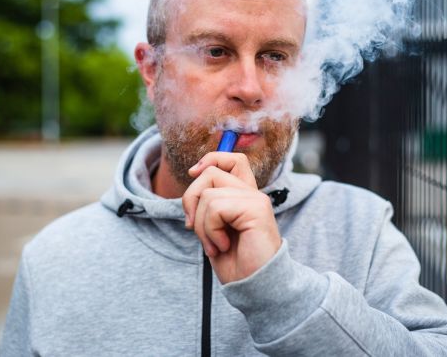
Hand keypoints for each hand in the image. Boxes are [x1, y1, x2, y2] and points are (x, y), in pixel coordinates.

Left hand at [182, 152, 281, 283]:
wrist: (254, 286)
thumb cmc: (236, 263)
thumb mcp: (212, 228)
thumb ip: (207, 203)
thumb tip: (193, 176)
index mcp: (244, 196)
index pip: (233, 159)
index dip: (211, 159)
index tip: (193, 174)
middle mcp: (252, 193)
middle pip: (210, 172)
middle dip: (190, 199)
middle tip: (194, 228)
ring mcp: (256, 199)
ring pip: (208, 194)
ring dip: (201, 225)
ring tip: (215, 245)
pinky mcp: (256, 209)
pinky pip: (216, 207)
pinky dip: (210, 230)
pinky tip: (222, 246)